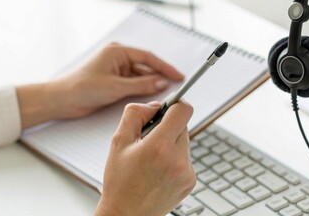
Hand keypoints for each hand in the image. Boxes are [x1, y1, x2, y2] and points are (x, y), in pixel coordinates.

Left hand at [16, 43, 183, 128]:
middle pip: (145, 66)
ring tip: (165, 93)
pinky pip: (132, 83)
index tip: (178, 76)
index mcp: (117, 51)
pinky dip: (141, 89)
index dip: (165, 67)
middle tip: (175, 87)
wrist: (62, 100)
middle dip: (159, 76)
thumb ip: (141, 84)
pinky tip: (150, 96)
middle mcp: (117, 58)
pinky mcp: (112, 81)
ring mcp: (115, 70)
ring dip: (150, 84)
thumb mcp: (116, 86)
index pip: (148, 57)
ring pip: (139, 76)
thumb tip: (162, 82)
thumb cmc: (83, 87)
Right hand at [94, 101, 195, 215]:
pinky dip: (175, 158)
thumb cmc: (119, 180)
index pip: (183, 111)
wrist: (127, 214)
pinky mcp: (190, 182)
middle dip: (167, 127)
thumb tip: (155, 105)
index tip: (168, 107)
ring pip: (185, 142)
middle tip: (149, 139)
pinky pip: (186, 158)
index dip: (176, 104)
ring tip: (152, 159)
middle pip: (183, 126)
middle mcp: (177, 159)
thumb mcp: (118, 141)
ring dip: (171, 143)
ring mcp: (186, 172)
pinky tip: (159, 170)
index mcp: (158, 147)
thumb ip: (135, 114)